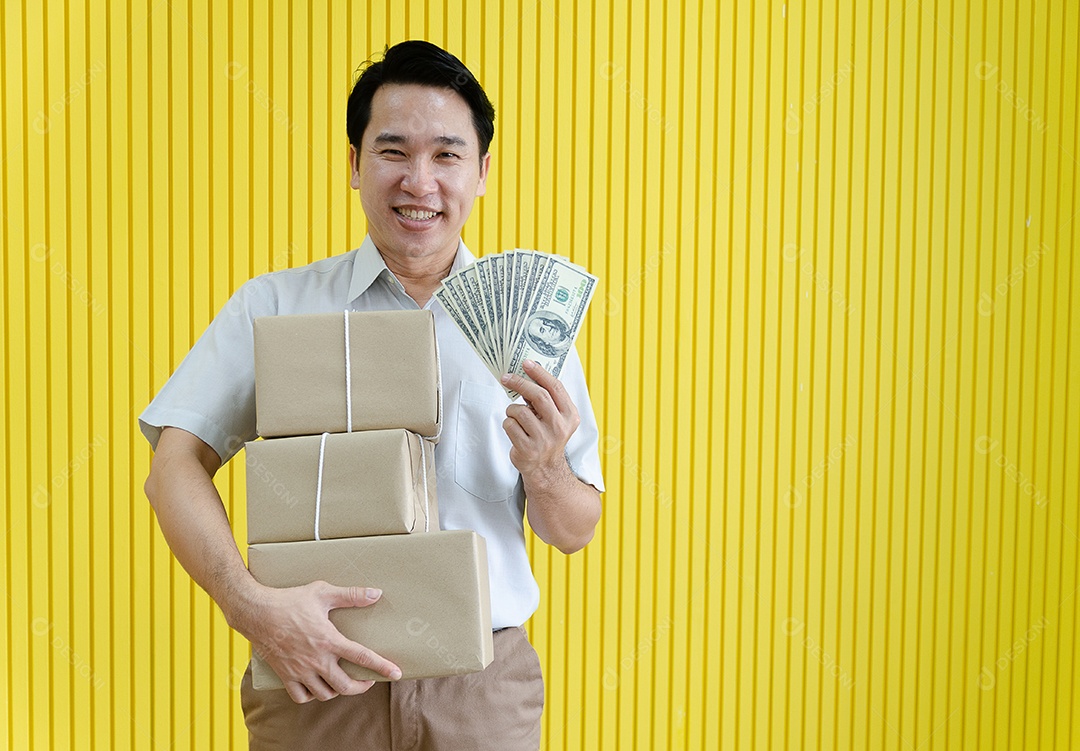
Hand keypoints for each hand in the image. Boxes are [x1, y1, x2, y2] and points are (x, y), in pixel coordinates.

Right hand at [238, 580, 400, 703]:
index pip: (362, 657)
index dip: (382, 667)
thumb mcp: (322, 593)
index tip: (395, 673)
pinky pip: (302, 697)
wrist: (256, 612)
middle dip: (362, 687)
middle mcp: (316, 660)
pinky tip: (316, 686)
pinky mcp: (285, 675)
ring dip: (337, 690)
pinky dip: (312, 696)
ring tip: (342, 681)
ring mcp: (300, 670)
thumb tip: (376, 593)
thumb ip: (351, 595)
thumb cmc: (289, 600)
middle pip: (346, 686)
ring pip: (325, 694)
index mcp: (329, 640)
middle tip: (368, 681)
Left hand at [501, 360, 580, 480]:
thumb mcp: (555, 417)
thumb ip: (546, 398)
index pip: (555, 387)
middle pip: (538, 396)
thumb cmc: (547, 436)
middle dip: (520, 383)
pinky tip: (515, 431)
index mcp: (569, 415)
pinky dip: (508, 424)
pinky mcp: (527, 449)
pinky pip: (510, 425)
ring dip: (512, 410)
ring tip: (517, 418)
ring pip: (519, 411)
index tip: (526, 363)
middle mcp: (559, 426)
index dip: (539, 373)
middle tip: (507, 377)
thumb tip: (527, 373)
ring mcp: (544, 439)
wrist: (546, 468)